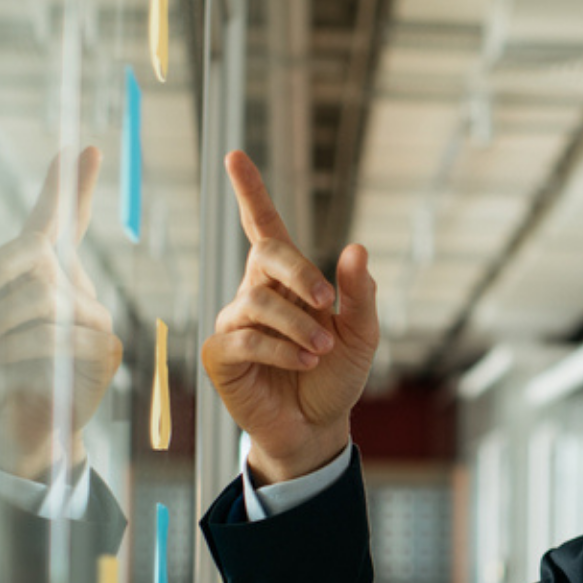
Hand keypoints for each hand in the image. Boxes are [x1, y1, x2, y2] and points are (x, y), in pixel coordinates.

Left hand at [0, 148, 121, 478]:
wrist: (4, 428)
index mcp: (39, 272)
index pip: (58, 219)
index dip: (69, 183)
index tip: (81, 147)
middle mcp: (72, 285)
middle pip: (35, 255)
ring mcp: (92, 316)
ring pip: (46, 298)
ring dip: (1, 325)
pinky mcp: (104, 349)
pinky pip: (63, 335)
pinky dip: (23, 351)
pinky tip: (7, 368)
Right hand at [201, 150, 378, 481]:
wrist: (319, 426)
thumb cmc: (337, 376)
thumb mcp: (362, 334)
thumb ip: (361, 294)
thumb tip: (356, 248)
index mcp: (287, 280)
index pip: (265, 228)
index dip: (250, 193)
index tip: (235, 156)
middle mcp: (255, 293)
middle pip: (265, 255)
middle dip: (300, 271)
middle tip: (328, 302)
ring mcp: (234, 324)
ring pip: (258, 302)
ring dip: (299, 324)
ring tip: (321, 349)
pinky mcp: (221, 355)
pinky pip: (246, 338)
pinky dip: (282, 349)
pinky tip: (303, 361)